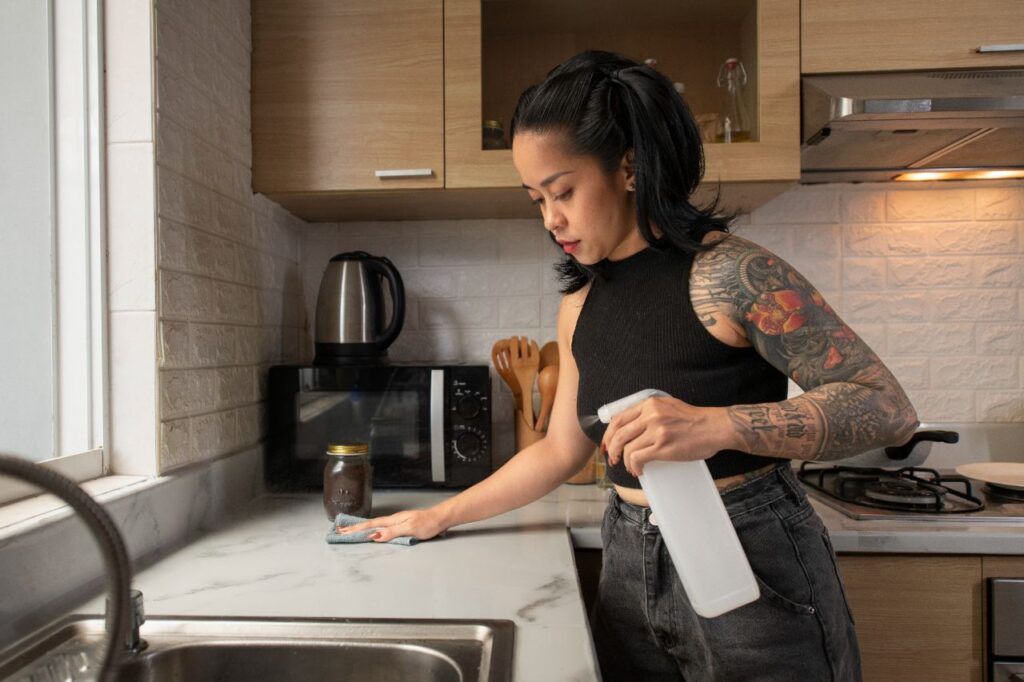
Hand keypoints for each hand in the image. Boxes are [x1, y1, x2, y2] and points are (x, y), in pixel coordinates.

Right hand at [335, 507, 447, 542]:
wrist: (440, 518)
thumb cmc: (427, 523)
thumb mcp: (409, 528)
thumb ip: (392, 532)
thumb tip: (374, 535)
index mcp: (392, 521)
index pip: (370, 526)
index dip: (356, 530)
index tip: (343, 532)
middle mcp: (393, 520)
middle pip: (370, 524)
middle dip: (354, 528)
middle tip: (340, 530)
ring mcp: (397, 522)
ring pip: (375, 525)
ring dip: (361, 528)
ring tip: (350, 530)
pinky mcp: (401, 525)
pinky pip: (382, 527)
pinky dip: (373, 528)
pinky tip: (371, 530)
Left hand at [601, 396, 731, 476]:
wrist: (716, 427)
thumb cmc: (695, 420)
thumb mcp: (669, 406)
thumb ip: (651, 412)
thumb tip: (633, 425)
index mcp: (650, 404)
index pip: (619, 418)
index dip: (609, 433)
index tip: (606, 443)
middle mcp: (651, 415)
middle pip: (619, 434)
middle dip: (611, 449)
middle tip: (611, 458)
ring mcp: (657, 430)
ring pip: (627, 448)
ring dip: (623, 460)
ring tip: (629, 467)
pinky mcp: (663, 446)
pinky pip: (638, 458)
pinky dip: (634, 466)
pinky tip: (639, 470)